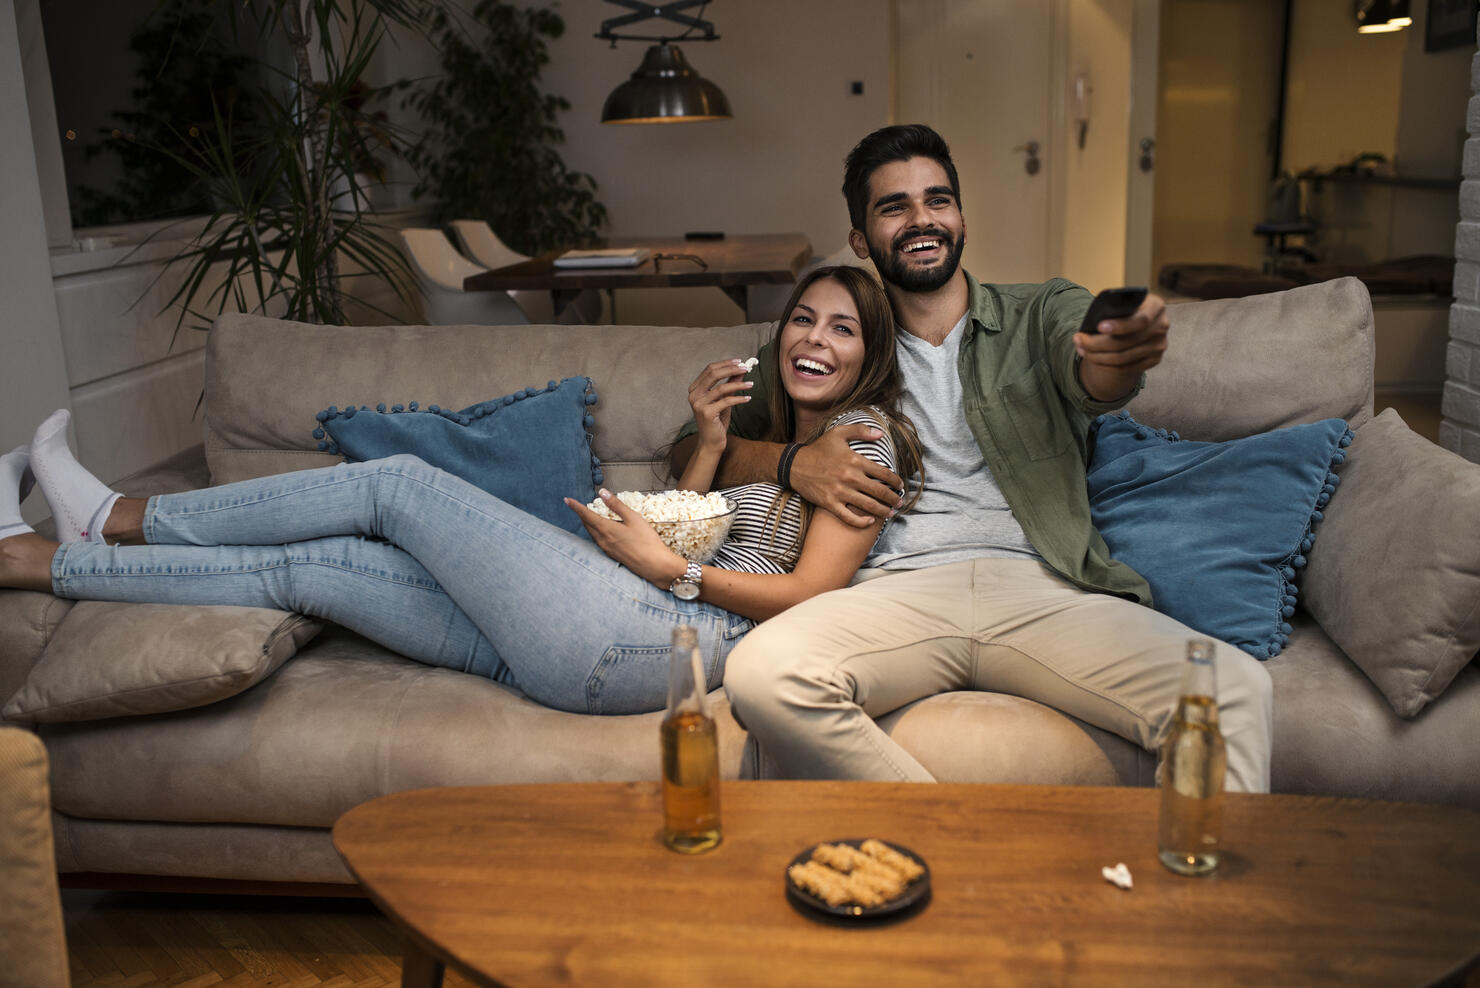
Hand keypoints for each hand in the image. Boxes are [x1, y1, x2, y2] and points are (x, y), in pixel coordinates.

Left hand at [565, 490, 686, 588]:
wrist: (655, 566)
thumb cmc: (646, 541)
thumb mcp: (633, 518)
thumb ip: (616, 505)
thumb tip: (603, 493)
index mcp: (606, 529)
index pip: (586, 515)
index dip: (575, 506)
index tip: (567, 500)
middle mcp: (603, 540)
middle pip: (587, 524)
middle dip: (581, 514)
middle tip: (577, 506)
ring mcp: (607, 549)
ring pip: (592, 533)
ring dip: (588, 523)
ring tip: (588, 515)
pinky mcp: (612, 554)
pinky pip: (598, 540)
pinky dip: (596, 531)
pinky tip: (602, 530)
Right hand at [687, 359, 753, 452]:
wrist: (711, 442)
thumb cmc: (717, 421)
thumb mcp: (724, 399)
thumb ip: (730, 384)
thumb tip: (740, 370)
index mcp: (695, 389)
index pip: (710, 369)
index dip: (726, 364)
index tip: (740, 362)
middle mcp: (694, 395)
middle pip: (713, 374)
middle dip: (731, 369)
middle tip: (746, 368)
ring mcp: (698, 404)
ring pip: (721, 388)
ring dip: (739, 384)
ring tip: (751, 384)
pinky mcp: (706, 413)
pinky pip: (726, 401)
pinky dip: (739, 398)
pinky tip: (748, 398)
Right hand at [789, 424, 903, 527]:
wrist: (795, 465)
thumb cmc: (818, 449)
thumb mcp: (838, 433)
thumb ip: (860, 430)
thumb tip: (880, 434)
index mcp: (854, 460)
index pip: (883, 473)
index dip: (896, 481)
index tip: (900, 485)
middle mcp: (850, 477)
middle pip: (879, 491)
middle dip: (893, 498)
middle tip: (899, 502)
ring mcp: (840, 492)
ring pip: (868, 506)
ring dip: (883, 511)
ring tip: (891, 513)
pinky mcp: (829, 503)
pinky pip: (849, 517)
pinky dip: (862, 522)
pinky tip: (870, 521)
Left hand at [1074, 293, 1169, 400]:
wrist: (1138, 323)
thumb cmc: (1126, 309)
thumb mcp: (1124, 303)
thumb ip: (1114, 309)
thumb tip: (1092, 324)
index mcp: (1156, 306)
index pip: (1140, 320)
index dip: (1119, 325)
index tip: (1098, 326)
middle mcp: (1162, 325)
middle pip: (1126, 342)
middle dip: (1097, 343)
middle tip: (1078, 340)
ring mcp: (1159, 345)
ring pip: (1123, 358)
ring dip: (1097, 356)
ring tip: (1081, 349)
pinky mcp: (1154, 359)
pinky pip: (1126, 368)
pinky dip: (1106, 364)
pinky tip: (1092, 357)